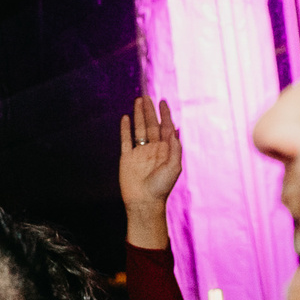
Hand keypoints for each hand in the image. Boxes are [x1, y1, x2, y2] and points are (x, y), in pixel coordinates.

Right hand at [118, 96, 181, 248]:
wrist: (144, 202)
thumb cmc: (161, 187)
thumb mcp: (174, 167)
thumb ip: (175, 148)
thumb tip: (174, 130)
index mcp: (166, 150)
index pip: (166, 127)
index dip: (165, 114)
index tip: (163, 101)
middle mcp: (153, 149)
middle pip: (152, 125)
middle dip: (150, 111)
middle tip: (147, 97)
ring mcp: (139, 152)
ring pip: (139, 129)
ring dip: (139, 115)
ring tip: (138, 101)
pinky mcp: (127, 157)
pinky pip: (125, 139)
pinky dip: (125, 128)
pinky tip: (125, 118)